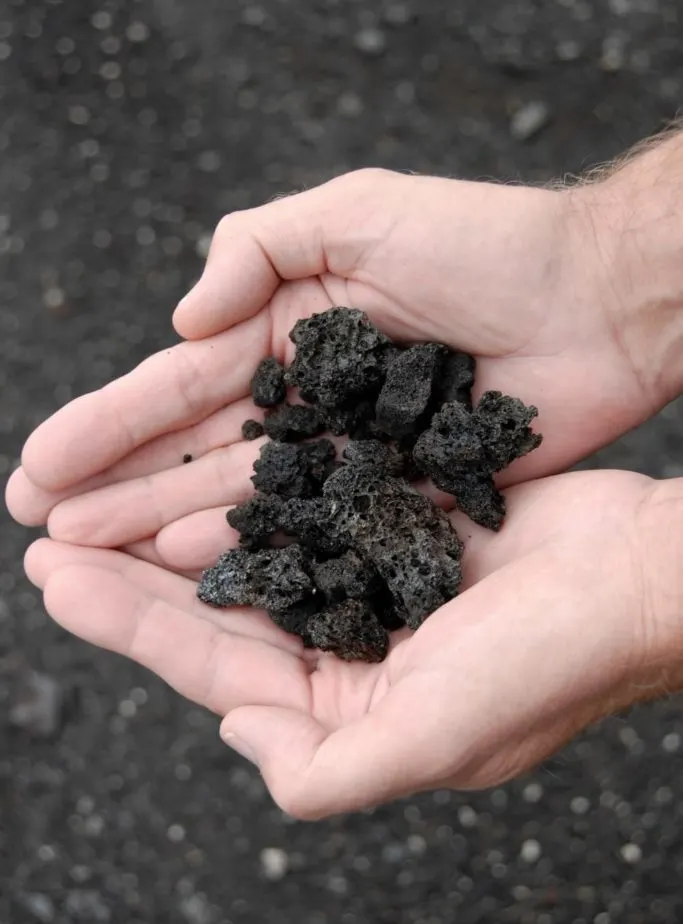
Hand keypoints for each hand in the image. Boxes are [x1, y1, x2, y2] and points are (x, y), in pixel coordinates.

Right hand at [6, 168, 665, 552]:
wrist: (594, 301)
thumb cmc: (485, 244)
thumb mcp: (357, 212)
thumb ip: (260, 249)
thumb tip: (183, 322)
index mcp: (288, 333)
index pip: (178, 389)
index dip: (106, 427)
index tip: (40, 466)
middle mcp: (307, 402)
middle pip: (194, 456)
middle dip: (115, 492)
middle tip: (41, 533)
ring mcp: (348, 457)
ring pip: (242, 503)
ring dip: (162, 530)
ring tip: (91, 562)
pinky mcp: (396, 497)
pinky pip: (312, 532)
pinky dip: (254, 551)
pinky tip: (192, 573)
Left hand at [23, 470, 682, 816]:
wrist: (640, 576)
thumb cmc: (550, 662)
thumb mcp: (436, 742)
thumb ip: (326, 770)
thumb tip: (237, 740)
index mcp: (349, 713)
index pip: (215, 670)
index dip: (129, 626)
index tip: (53, 580)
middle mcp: (352, 655)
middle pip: (218, 612)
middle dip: (129, 578)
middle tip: (45, 533)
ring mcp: (372, 587)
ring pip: (252, 557)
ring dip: (176, 529)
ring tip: (101, 496)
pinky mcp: (396, 529)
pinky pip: (303, 509)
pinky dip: (251, 491)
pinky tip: (202, 464)